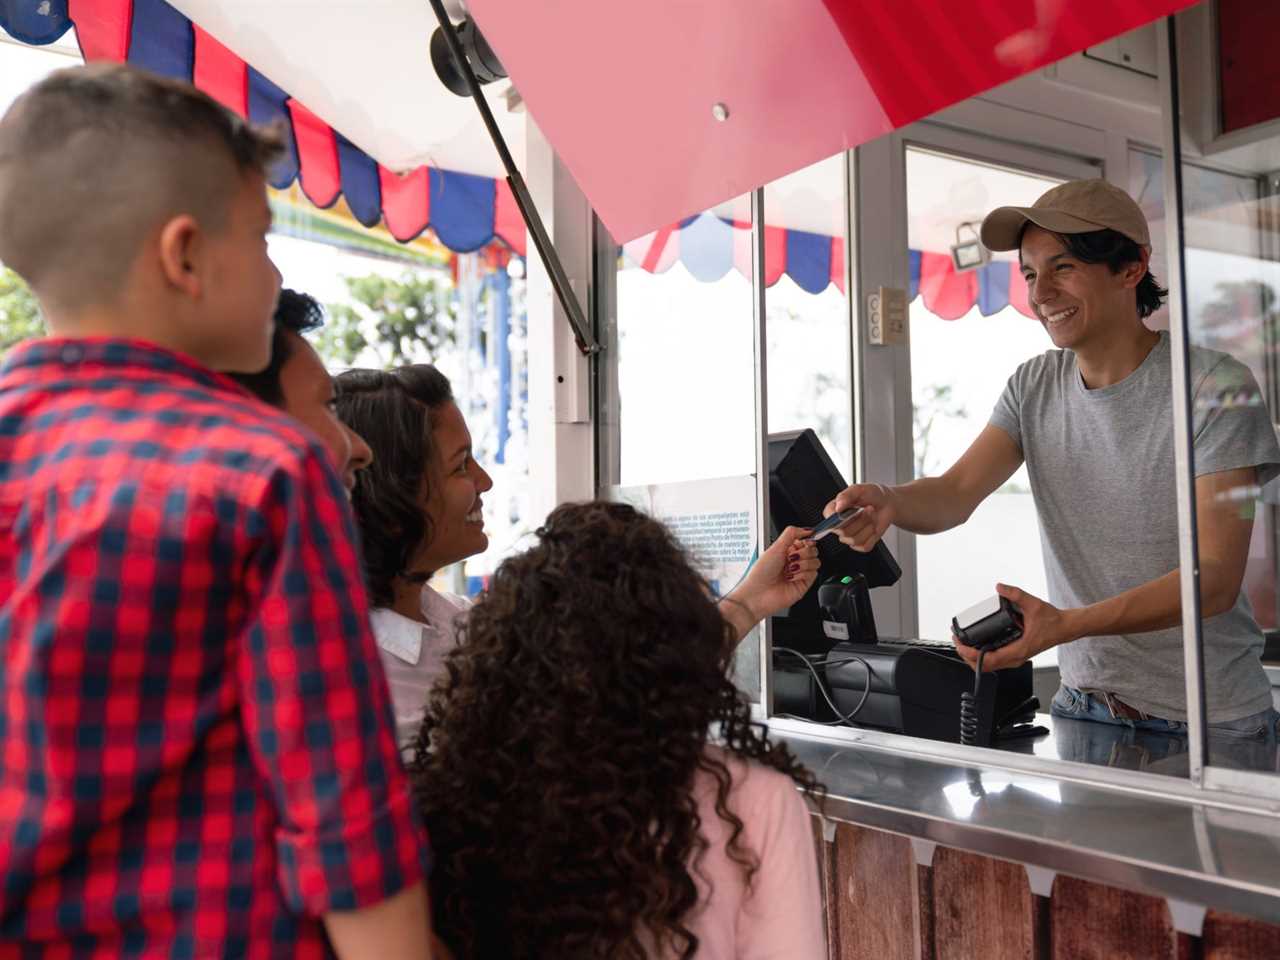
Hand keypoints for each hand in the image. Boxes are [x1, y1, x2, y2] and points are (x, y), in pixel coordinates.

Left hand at [721, 526, 819, 638]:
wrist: (758, 593)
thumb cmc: (760, 572)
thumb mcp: (775, 546)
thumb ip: (791, 534)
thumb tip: (807, 529)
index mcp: (786, 552)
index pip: (805, 542)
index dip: (806, 540)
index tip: (802, 542)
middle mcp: (794, 562)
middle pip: (813, 550)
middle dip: (803, 552)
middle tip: (791, 558)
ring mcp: (799, 574)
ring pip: (816, 561)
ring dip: (802, 563)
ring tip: (790, 569)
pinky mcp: (804, 585)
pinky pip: (813, 573)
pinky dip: (802, 574)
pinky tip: (791, 577)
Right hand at [823, 483, 895, 551]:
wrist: (887, 503)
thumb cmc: (872, 494)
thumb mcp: (859, 489)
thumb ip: (846, 496)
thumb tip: (837, 508)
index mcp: (834, 511)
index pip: (829, 521)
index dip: (838, 518)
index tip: (851, 510)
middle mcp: (839, 525)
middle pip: (843, 532)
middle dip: (860, 520)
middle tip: (869, 509)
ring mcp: (849, 536)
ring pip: (854, 540)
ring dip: (868, 527)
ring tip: (872, 516)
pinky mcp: (860, 544)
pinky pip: (864, 546)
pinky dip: (873, 536)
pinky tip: (873, 526)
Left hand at [953, 583, 1076, 670]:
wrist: (1065, 628)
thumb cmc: (1053, 621)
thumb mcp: (1033, 604)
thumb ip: (1016, 594)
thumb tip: (1000, 587)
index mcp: (1018, 650)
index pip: (989, 659)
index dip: (971, 654)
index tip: (961, 644)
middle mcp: (1015, 657)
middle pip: (985, 666)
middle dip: (967, 656)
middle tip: (957, 641)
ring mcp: (1015, 658)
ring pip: (989, 665)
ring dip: (974, 657)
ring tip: (963, 642)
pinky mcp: (1015, 654)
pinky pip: (995, 660)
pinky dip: (982, 655)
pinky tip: (976, 644)